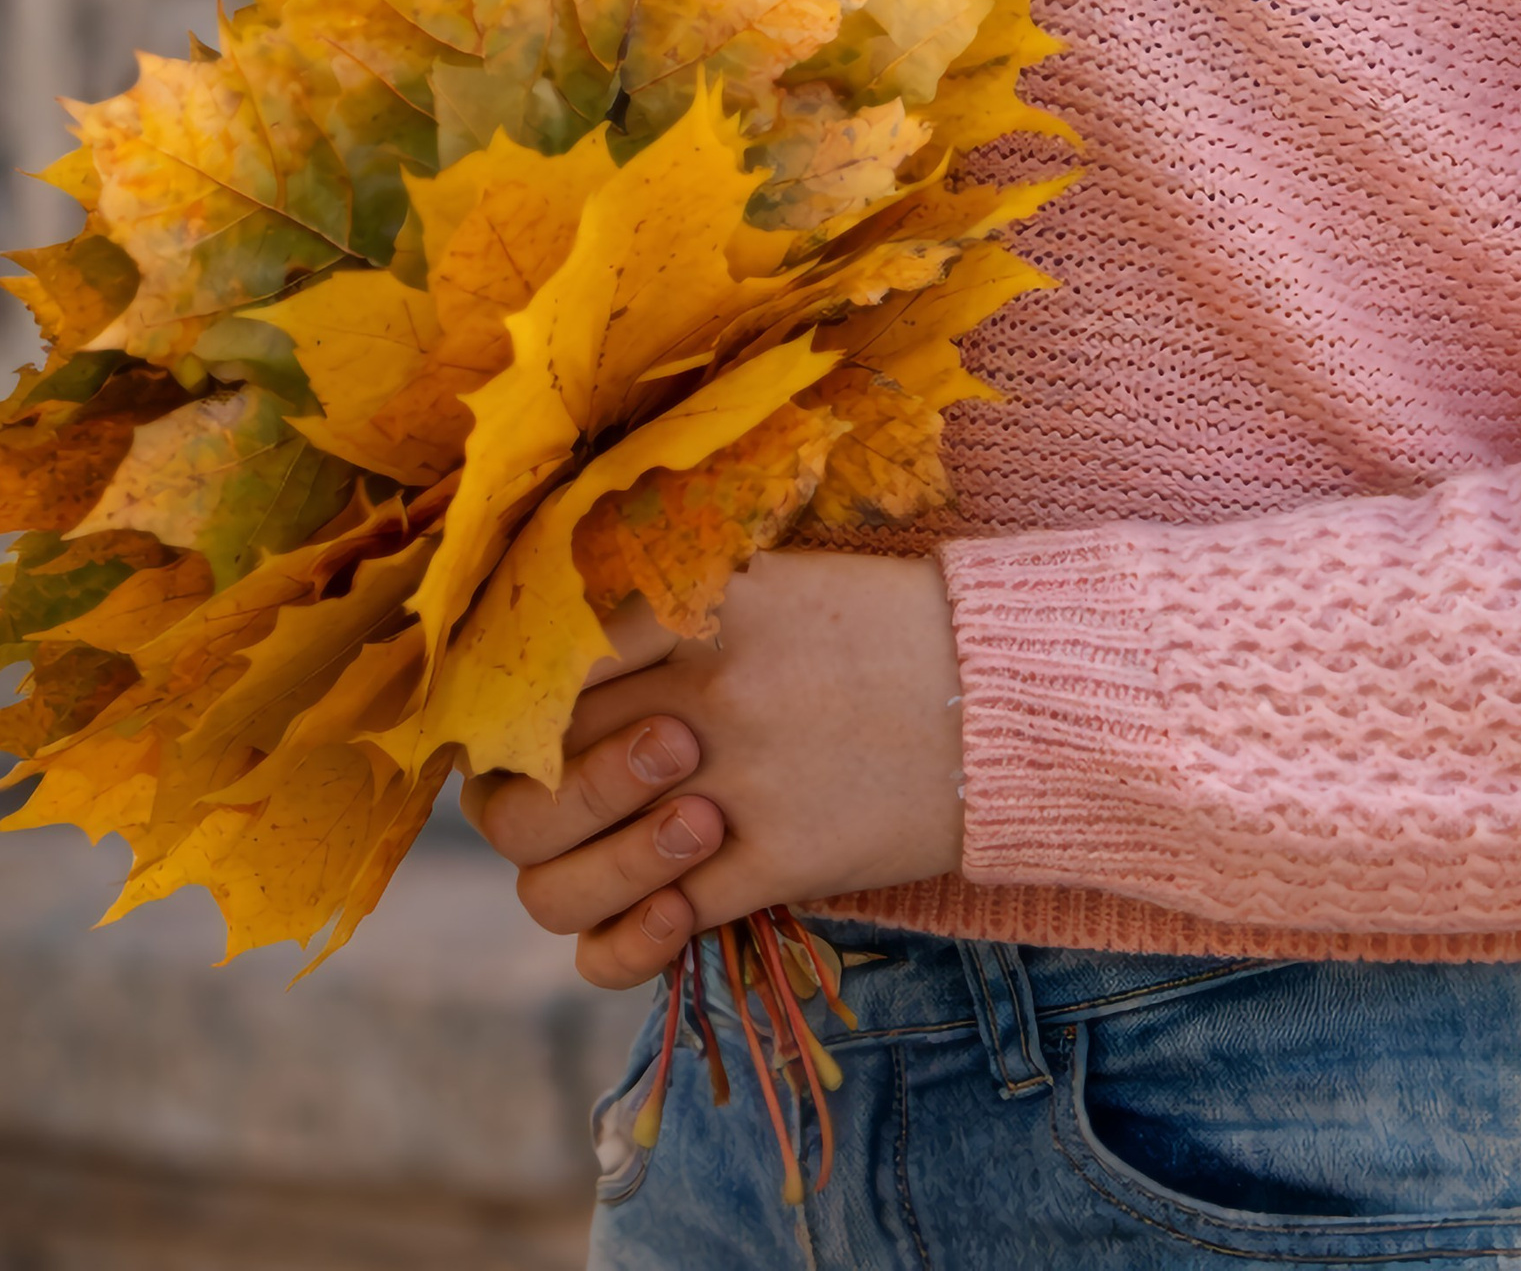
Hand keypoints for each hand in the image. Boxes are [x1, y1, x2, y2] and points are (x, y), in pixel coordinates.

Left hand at [471, 549, 965, 989]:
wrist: (1007, 689)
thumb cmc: (887, 625)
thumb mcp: (768, 581)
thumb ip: (669, 609)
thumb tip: (570, 650)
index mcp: (688, 613)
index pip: (536, 677)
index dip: (513, 717)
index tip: (534, 729)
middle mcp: (696, 694)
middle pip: (531, 781)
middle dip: (533, 803)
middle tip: (574, 798)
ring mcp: (731, 784)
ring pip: (565, 875)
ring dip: (582, 876)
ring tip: (640, 848)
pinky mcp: (774, 862)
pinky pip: (654, 929)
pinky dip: (635, 938)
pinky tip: (667, 915)